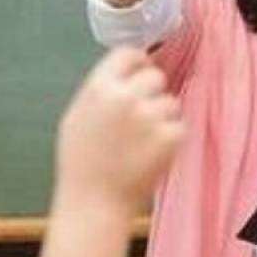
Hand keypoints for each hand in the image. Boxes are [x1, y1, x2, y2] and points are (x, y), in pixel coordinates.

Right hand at [56, 47, 183, 211]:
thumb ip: (101, 89)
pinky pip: (180, 126)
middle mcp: (125, 97)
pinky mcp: (169, 137)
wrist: (92, 203)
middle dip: (151, 92)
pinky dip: (171, 139)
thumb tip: (124, 70)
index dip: (137, 63)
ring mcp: (149, 117)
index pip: (129, 53)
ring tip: (144, 141)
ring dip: (163, 117)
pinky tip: (152, 154)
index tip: (140, 73)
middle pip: (155, 75)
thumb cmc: (80, 162)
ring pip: (170, 102)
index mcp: (99, 87)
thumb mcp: (77, 115)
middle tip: (142, 116)